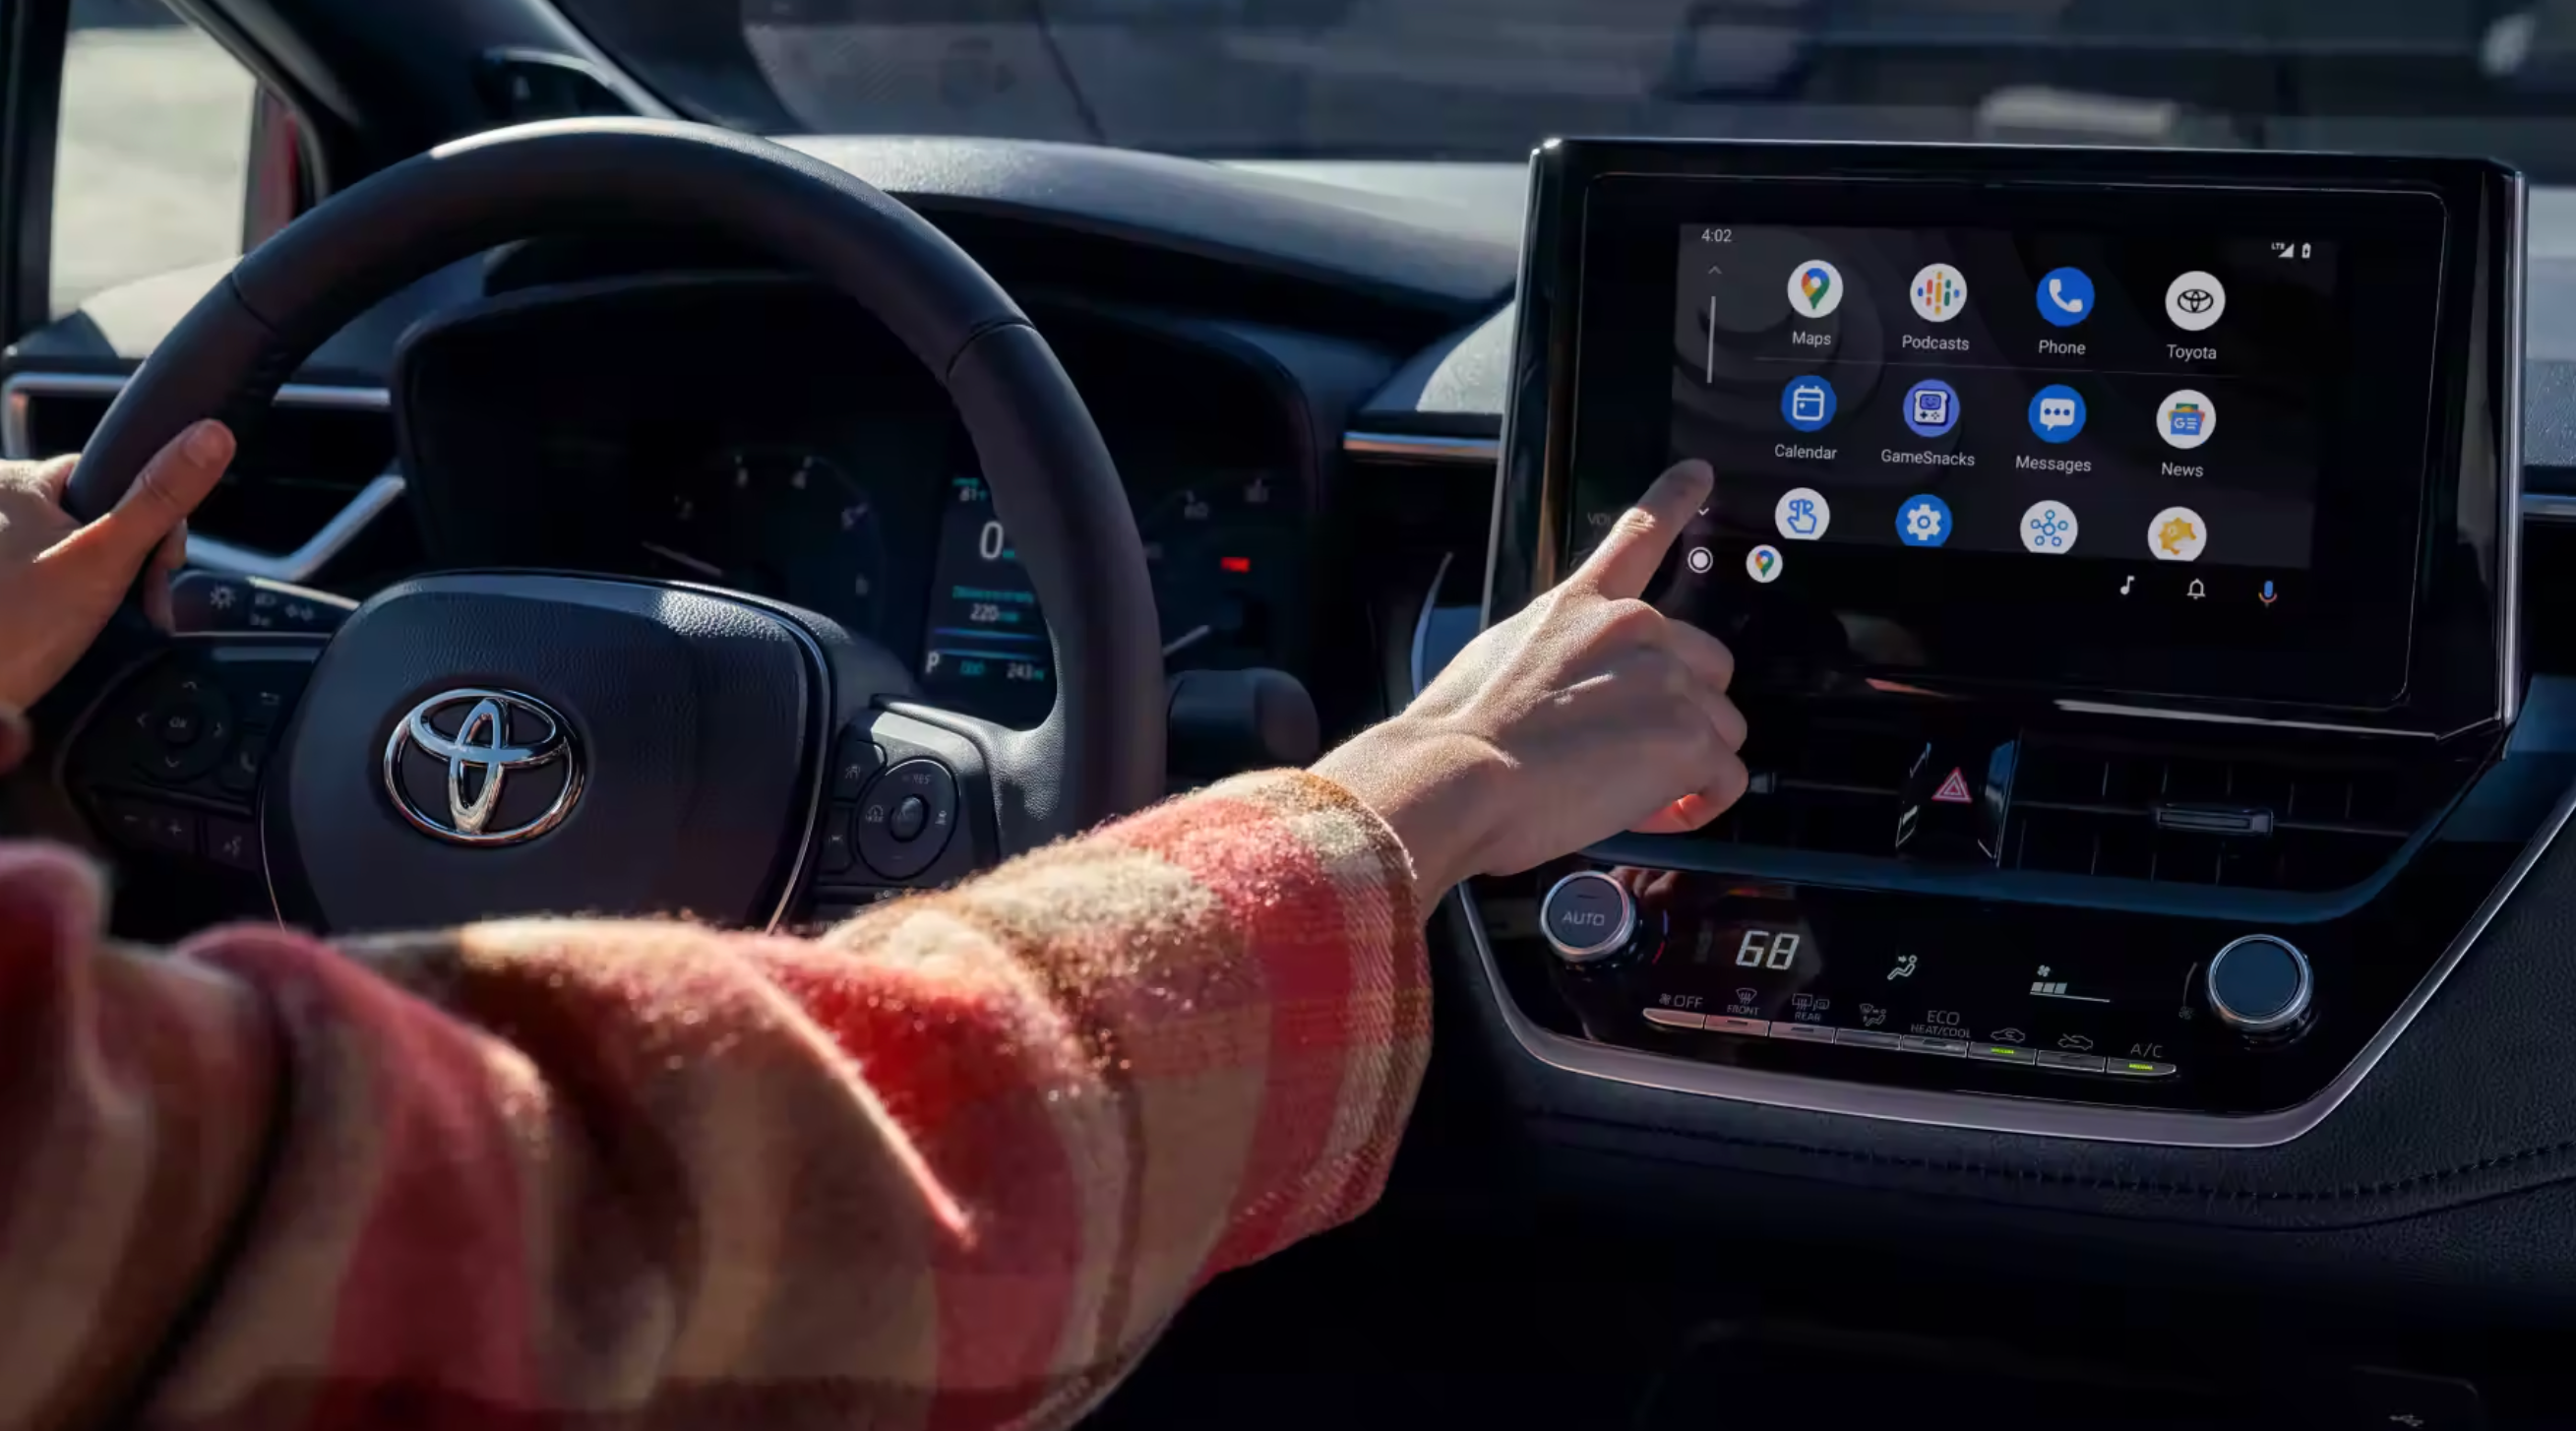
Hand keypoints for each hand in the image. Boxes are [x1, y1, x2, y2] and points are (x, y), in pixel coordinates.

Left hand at [0, 420, 235, 712]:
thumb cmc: (9, 635)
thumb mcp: (102, 560)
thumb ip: (158, 499)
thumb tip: (210, 438)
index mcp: (12, 482)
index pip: (111, 475)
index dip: (149, 522)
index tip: (156, 570)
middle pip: (96, 517)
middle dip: (127, 563)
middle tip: (134, 607)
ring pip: (76, 553)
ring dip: (104, 587)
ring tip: (102, 624)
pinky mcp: (3, 590)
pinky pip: (51, 583)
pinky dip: (71, 606)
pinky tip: (71, 630)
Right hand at [1314, 459, 1746, 906]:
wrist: (1456, 775)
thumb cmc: (1459, 735)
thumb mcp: (1497, 660)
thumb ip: (1557, 656)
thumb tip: (1571, 693)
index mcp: (1582, 604)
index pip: (1639, 535)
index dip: (1675, 498)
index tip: (1699, 473)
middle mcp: (1636, 628)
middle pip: (1705, 667)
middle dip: (1680, 713)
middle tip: (1627, 757)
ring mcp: (1669, 679)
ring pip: (1720, 727)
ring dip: (1687, 764)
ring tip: (1627, 794)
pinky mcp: (1688, 737)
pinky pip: (1724, 777)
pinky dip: (1698, 803)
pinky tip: (1660, 813)